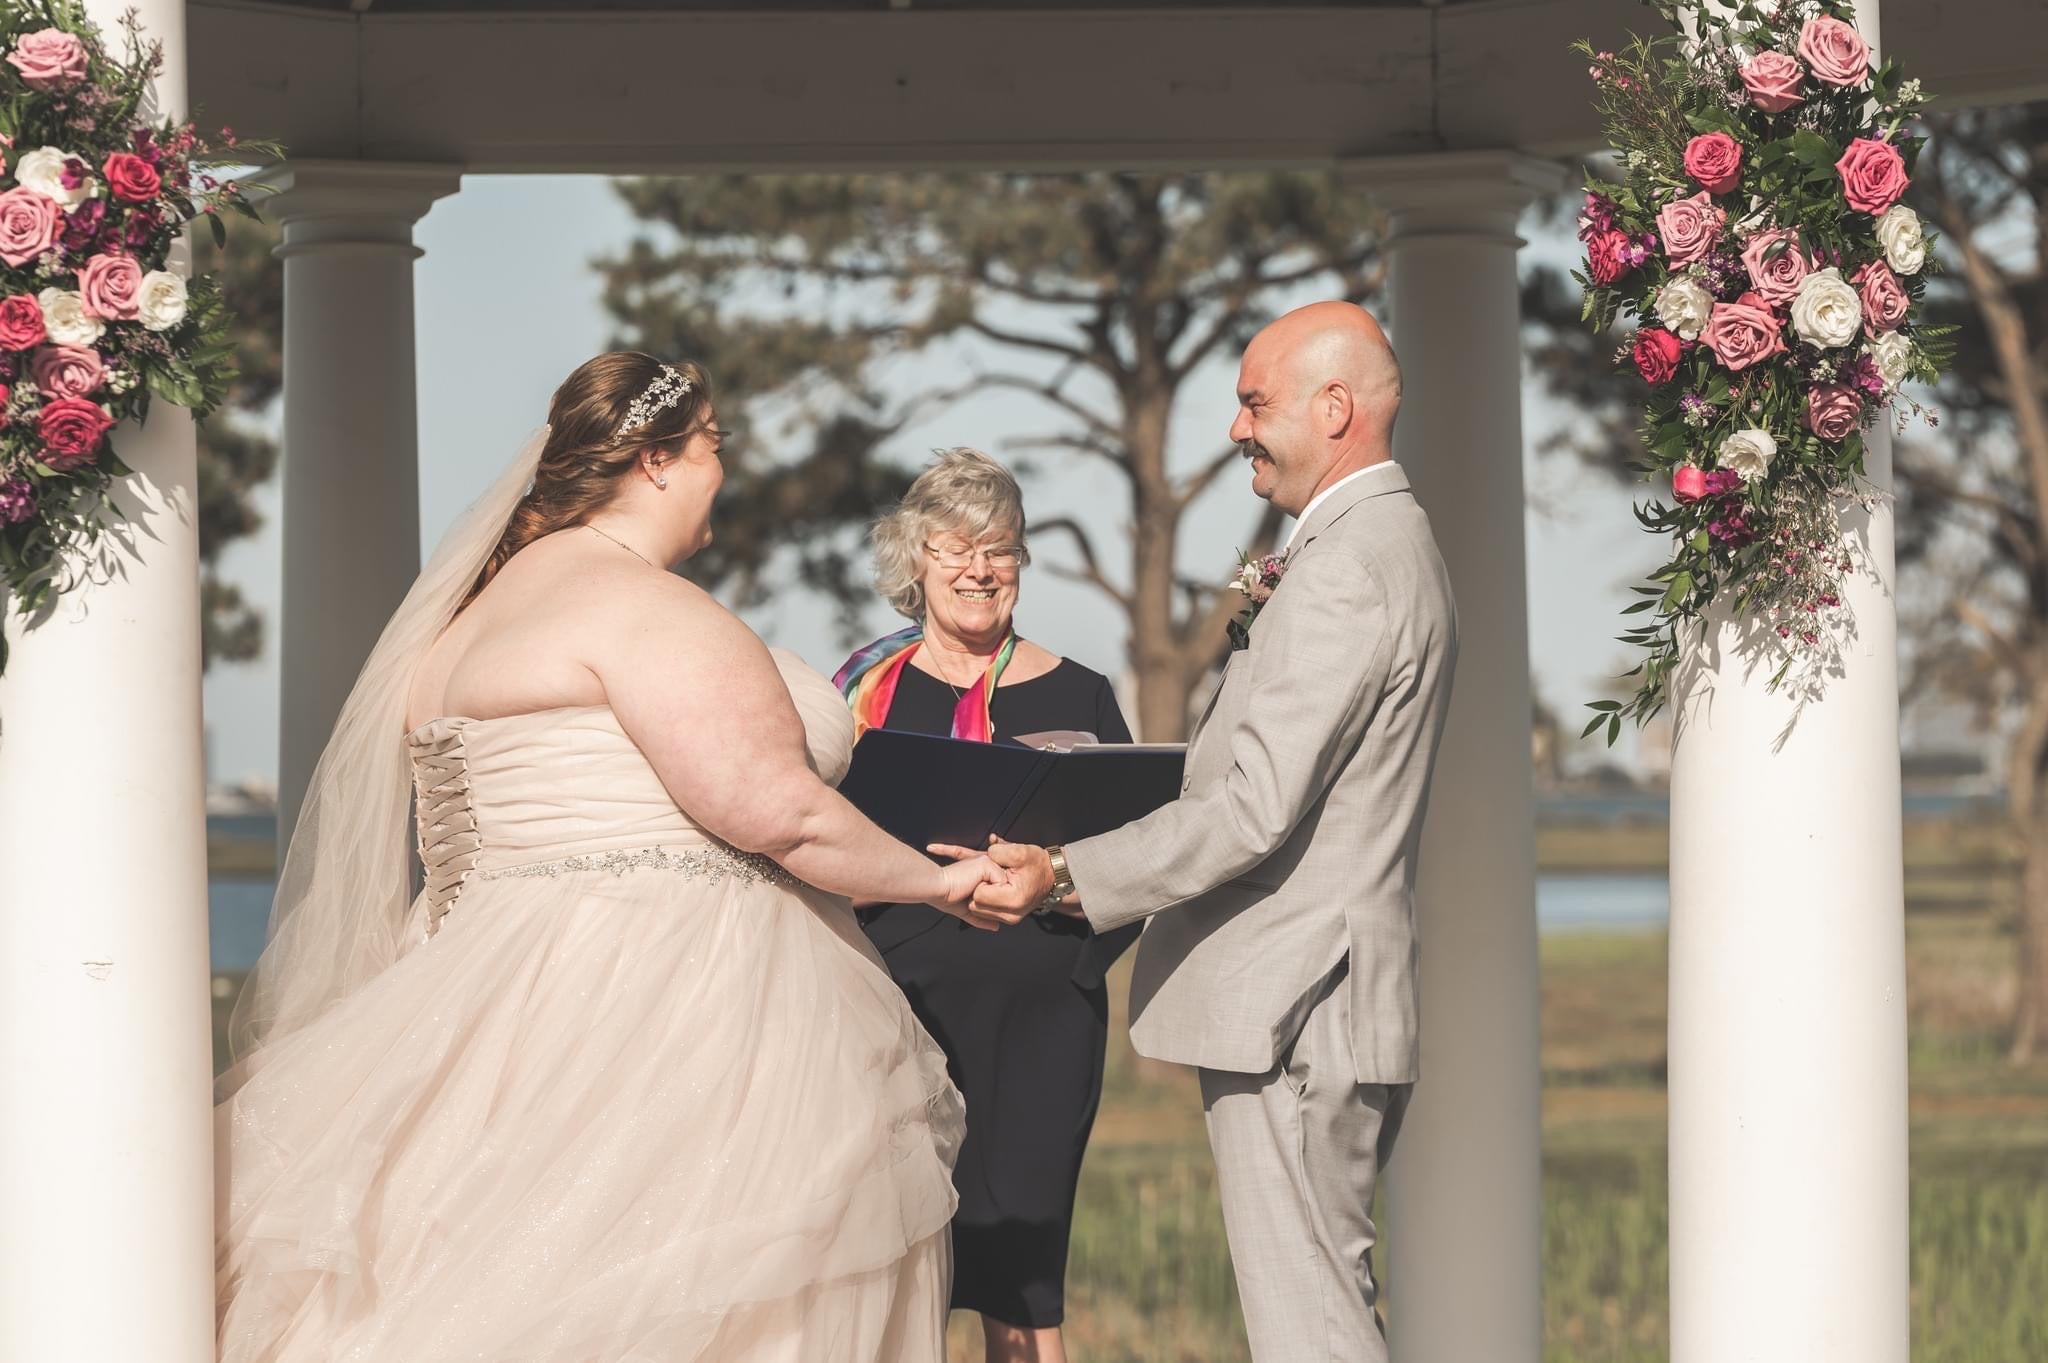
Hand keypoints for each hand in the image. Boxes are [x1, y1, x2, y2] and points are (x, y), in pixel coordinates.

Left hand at [930, 836, 1055, 925]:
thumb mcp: (1019, 851)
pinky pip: (984, 915)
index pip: (978, 894)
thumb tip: (983, 857)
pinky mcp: (1007, 919)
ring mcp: (1009, 918)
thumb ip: (997, 851)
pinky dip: (981, 903)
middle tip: (987, 878)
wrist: (1052, 877)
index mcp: (1013, 898)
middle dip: (977, 889)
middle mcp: (1011, 914)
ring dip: (978, 896)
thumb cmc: (1038, 864)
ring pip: (977, 911)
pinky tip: (982, 894)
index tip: (988, 872)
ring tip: (988, 883)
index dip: (979, 881)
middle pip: (975, 905)